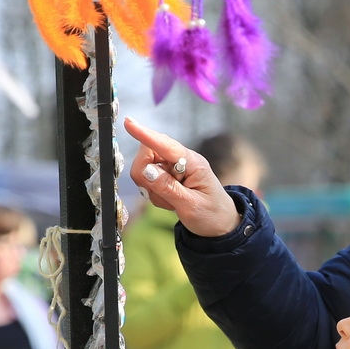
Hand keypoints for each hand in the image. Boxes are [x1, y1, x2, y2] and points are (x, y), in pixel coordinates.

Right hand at [125, 119, 239, 237]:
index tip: (129, 123)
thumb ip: (167, 188)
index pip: (164, 144)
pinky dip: (154, 194)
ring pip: (145, 170)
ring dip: (152, 189)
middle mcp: (181, 160)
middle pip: (148, 154)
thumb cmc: (212, 215)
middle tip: (160, 195)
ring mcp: (173, 168)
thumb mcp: (191, 206)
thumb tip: (146, 170)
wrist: (220, 225)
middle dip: (145, 175)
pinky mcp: (168, 177)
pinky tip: (170, 202)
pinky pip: (149, 181)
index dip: (145, 134)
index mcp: (192, 163)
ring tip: (172, 202)